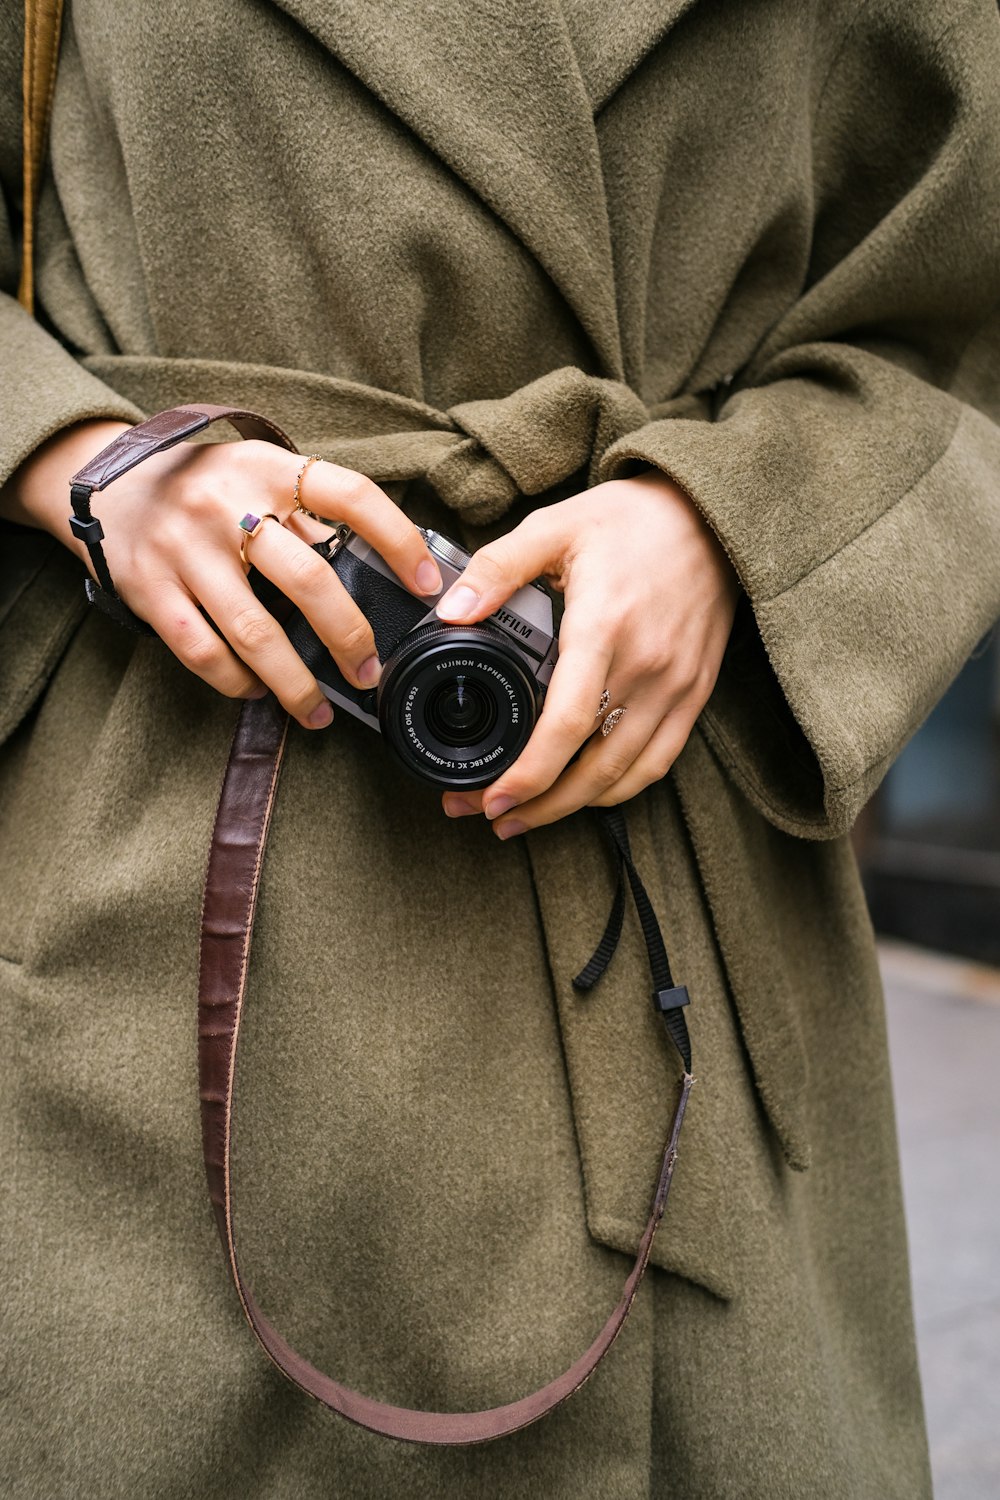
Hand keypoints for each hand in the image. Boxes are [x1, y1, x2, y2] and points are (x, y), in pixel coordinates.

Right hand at [0, 420, 442, 729]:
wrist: (112, 484)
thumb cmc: (209, 488)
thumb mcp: (262, 477)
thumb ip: (311, 516)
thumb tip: (385, 575)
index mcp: (270, 470)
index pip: (351, 496)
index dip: (398, 541)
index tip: (428, 585)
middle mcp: (227, 504)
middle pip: (310, 579)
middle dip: (350, 637)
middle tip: (369, 672)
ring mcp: (185, 548)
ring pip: (255, 632)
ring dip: (296, 682)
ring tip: (319, 710)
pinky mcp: (151, 589)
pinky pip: (204, 652)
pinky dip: (238, 682)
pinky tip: (259, 690)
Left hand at [434, 471, 740, 835]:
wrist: (711, 513)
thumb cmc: (631, 519)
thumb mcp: (554, 527)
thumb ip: (497, 569)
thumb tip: (449, 610)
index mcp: (603, 627)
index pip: (565, 725)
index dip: (527, 774)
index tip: (490, 797)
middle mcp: (645, 666)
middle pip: (591, 766)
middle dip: (537, 805)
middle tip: (491, 816)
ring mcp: (675, 685)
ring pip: (624, 774)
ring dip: (573, 807)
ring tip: (527, 818)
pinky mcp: (695, 692)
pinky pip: (659, 761)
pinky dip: (621, 789)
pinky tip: (586, 795)